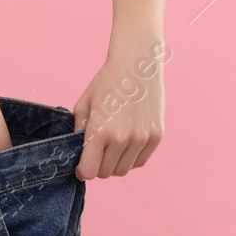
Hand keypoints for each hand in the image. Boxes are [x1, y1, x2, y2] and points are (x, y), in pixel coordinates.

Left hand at [72, 38, 166, 178]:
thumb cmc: (107, 80)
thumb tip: (78, 152)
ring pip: (124, 170)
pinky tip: (128, 142)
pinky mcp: (156, 136)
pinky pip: (140, 161)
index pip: (89, 172)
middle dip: (99, 165)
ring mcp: (141, 138)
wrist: (137, 63)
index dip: (83, 171)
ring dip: (115, 163)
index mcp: (100, 131)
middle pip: (106, 173)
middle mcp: (122, 138)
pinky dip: (132, 157)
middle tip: (98, 151)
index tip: (82, 165)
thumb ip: (79, 131)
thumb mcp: (84, 103)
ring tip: (113, 144)